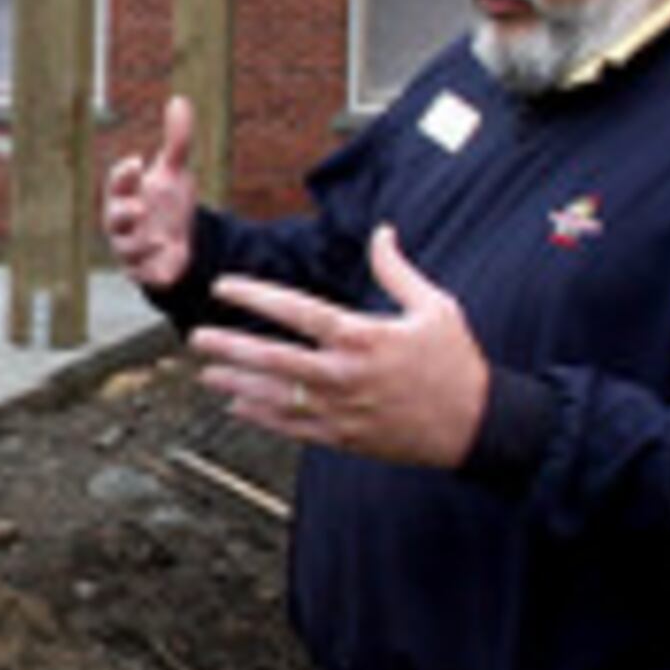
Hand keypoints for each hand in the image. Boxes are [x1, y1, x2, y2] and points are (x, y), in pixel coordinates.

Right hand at [100, 96, 201, 288]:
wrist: (176, 242)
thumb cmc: (165, 202)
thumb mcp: (174, 172)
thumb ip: (176, 141)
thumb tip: (180, 101)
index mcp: (126, 194)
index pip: (118, 181)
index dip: (125, 173)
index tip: (138, 163)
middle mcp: (122, 221)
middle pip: (114, 217)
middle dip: (124, 213)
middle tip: (139, 208)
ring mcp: (130, 248)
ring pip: (128, 248)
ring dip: (143, 244)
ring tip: (164, 239)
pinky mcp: (142, 272)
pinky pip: (144, 273)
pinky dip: (154, 269)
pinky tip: (169, 264)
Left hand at [189, 224, 489, 468]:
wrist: (475, 426)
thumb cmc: (455, 361)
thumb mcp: (435, 307)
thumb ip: (398, 270)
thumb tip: (382, 231)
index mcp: (363, 337)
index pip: (296, 311)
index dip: (254, 295)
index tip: (223, 286)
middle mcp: (344, 375)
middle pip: (272, 358)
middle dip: (228, 346)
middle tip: (194, 336)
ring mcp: (340, 410)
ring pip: (273, 396)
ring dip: (235, 382)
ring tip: (204, 371)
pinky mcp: (342, 437)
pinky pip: (290, 426)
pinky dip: (259, 415)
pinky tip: (235, 404)